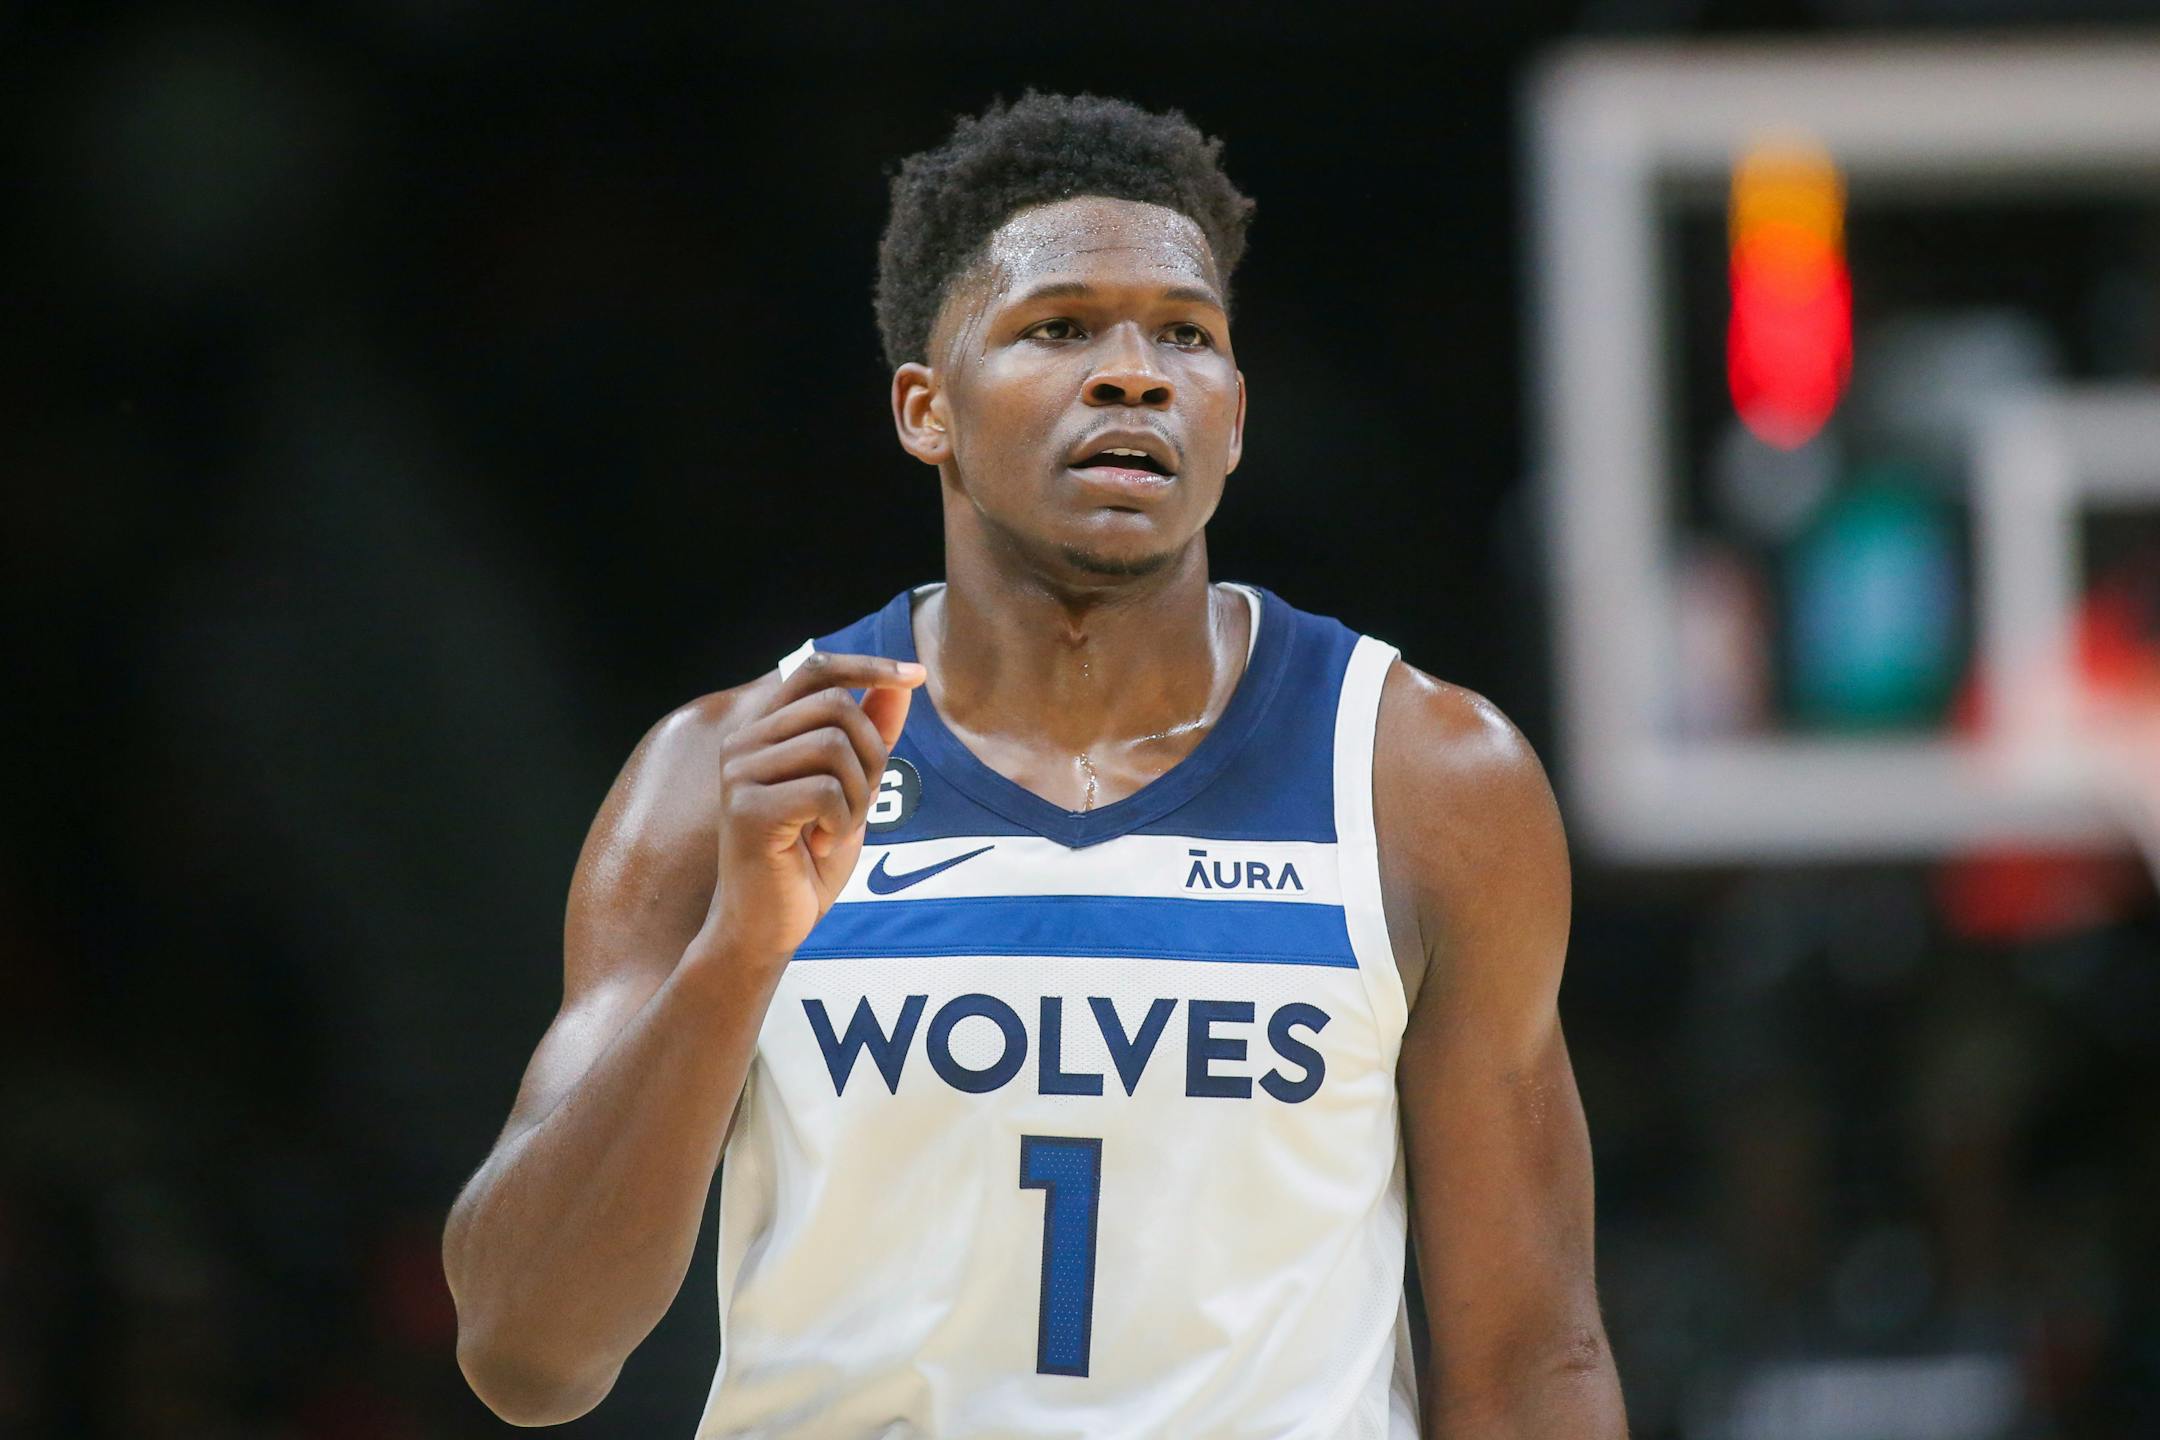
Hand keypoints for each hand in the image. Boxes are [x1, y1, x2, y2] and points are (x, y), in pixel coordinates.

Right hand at [708, 651, 923, 964]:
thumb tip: (901, 685)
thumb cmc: (806, 860)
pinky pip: (826, 791)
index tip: (915, 676)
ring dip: (857, 796)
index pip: (815, 669)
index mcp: (764, 731)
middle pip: (837, 706)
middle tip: (859, 804)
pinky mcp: (748, 809)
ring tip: (836, 830)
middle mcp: (743, 742)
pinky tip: (818, 846)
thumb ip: (871, 736)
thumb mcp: (852, 790)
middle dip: (872, 754)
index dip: (867, 666)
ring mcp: (740, 773)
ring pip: (835, 746)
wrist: (768, 925)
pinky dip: (841, 823)